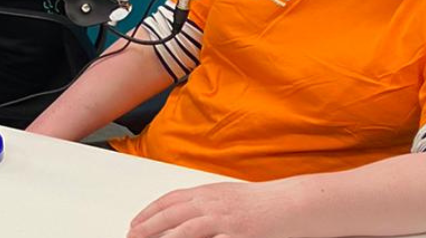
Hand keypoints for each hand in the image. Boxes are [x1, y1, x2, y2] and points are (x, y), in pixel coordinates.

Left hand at [128, 181, 297, 237]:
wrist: (293, 203)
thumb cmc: (264, 202)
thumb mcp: (228, 196)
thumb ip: (205, 203)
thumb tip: (182, 213)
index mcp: (208, 193)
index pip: (170, 201)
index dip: (149, 212)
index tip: (135, 223)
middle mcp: (212, 204)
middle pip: (171, 215)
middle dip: (147, 227)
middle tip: (132, 237)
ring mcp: (224, 220)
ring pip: (185, 230)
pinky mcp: (238, 234)